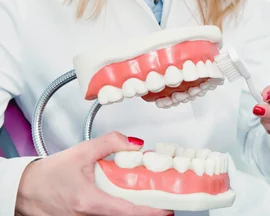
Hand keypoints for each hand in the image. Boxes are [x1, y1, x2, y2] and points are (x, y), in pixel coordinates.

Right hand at [15, 132, 173, 215]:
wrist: (21, 189)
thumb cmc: (45, 176)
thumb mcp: (81, 152)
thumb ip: (110, 143)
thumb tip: (134, 143)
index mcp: (90, 202)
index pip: (129, 211)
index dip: (151, 211)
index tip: (167, 208)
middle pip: (124, 214)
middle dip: (143, 206)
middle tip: (158, 196)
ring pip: (114, 215)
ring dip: (128, 205)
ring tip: (139, 192)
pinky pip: (103, 215)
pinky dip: (115, 206)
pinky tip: (118, 195)